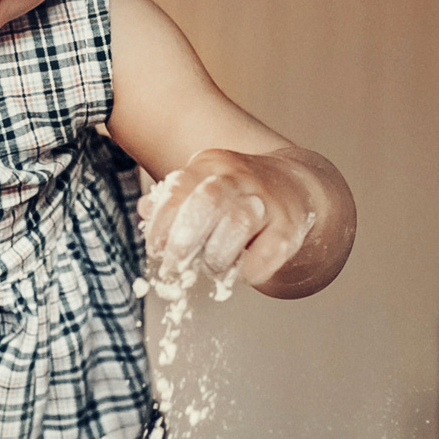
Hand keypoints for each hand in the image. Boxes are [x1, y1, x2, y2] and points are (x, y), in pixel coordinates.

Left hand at [137, 148, 319, 288]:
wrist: (294, 188)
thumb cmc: (236, 195)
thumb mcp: (202, 188)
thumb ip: (173, 200)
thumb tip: (144, 209)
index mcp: (211, 164)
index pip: (178, 188)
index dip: (162, 224)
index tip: (157, 249)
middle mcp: (240, 177)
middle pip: (207, 202)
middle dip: (184, 241)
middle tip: (175, 267)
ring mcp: (268, 199)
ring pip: (238, 223)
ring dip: (217, 255)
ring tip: (213, 266)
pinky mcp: (290, 225)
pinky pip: (270, 249)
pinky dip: (252, 268)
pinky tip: (243, 273)